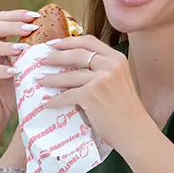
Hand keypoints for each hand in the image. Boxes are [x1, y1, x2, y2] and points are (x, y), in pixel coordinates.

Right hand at [0, 9, 39, 132]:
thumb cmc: (11, 96)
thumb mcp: (23, 72)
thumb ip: (31, 56)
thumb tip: (59, 41)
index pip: (0, 20)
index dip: (17, 15)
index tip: (36, 17)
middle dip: (11, 25)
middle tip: (31, 29)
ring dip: (3, 45)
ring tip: (22, 50)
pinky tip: (12, 71)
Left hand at [39, 36, 153, 153]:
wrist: (135, 131)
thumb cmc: (126, 110)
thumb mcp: (119, 81)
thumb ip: (103, 70)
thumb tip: (76, 66)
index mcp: (117, 58)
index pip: (89, 41)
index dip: (69, 41)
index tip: (53, 43)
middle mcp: (110, 64)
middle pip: (76, 53)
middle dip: (55, 55)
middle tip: (40, 59)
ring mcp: (101, 79)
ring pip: (68, 75)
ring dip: (50, 78)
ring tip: (38, 80)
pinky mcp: (91, 95)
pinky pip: (67, 95)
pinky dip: (55, 100)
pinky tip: (47, 104)